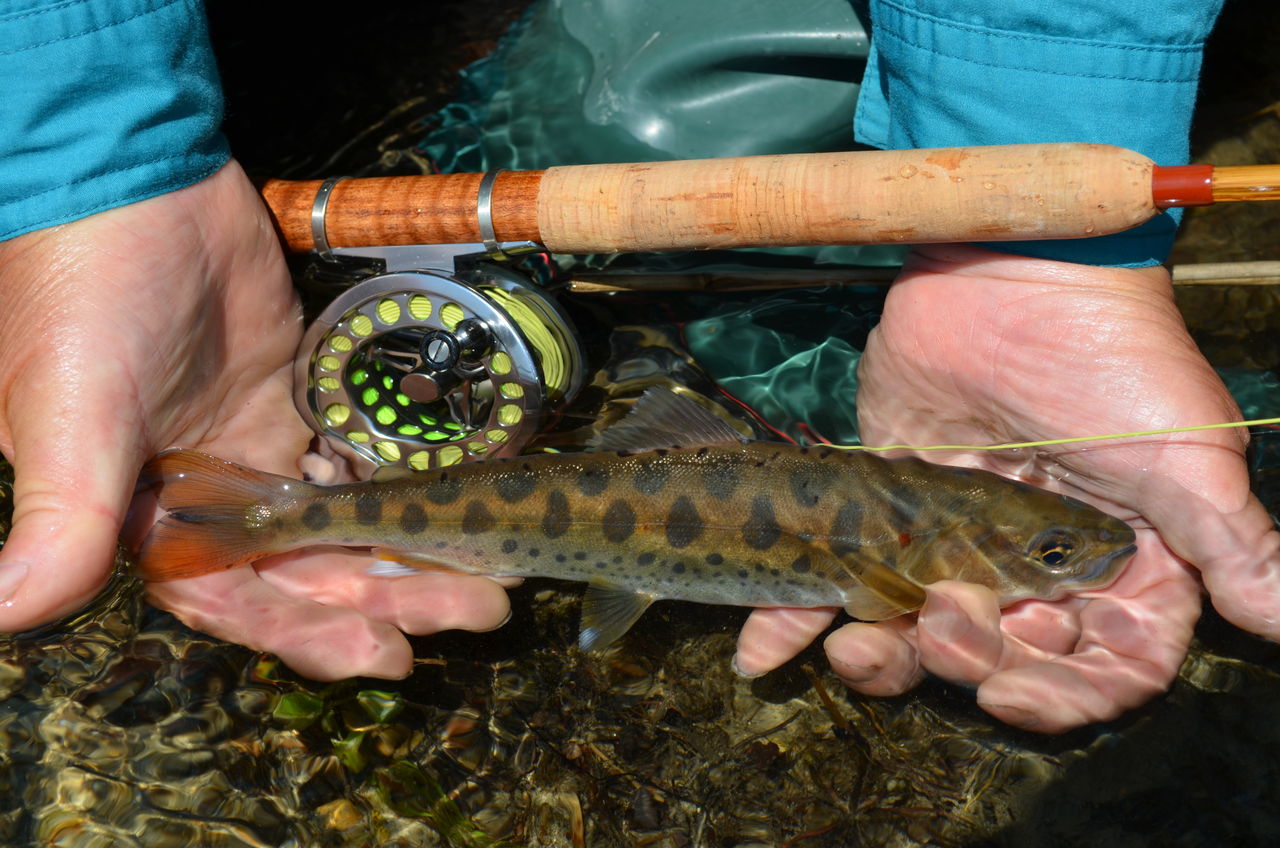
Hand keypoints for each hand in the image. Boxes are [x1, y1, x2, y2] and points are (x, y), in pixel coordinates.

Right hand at [0, 162, 508, 677]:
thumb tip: (5, 614)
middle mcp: (204, 497)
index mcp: (144, 519)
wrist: (138, 180)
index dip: (308, 635)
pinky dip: (395, 486)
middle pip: (307, 572)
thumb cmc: (85, 294)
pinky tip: (449, 505)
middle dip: (384, 598)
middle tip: (472, 611)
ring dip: (404, 551)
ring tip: (483, 574)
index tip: (386, 655)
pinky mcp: (293, 398)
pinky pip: (352, 459)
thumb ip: (61, 517)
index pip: (237, 603)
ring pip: (340, 523)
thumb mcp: (66, 411)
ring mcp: (255, 447)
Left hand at [734, 243, 1279, 731]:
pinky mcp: (884, 504)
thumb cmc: (1112, 356)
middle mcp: (1035, 567)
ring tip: (855, 650)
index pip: (1099, 668)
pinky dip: (799, 618)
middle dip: (967, 661)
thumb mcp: (1185, 456)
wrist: (1013, 266)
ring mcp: (952, 540)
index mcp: (1116, 569)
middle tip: (940, 623)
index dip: (1062, 695)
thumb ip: (1229, 546)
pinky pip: (841, 576)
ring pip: (915, 633)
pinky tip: (763, 651)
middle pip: (1002, 657)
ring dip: (883, 659)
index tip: (1012, 692)